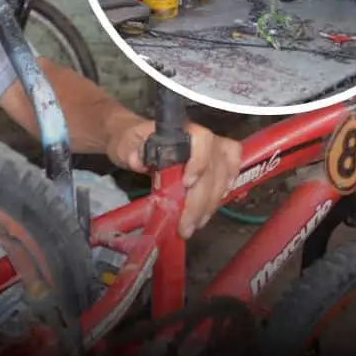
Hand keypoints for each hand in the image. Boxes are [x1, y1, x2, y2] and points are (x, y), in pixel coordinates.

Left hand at [104, 115, 242, 239]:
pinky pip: (232, 169)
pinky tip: (214, 205)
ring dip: (211, 204)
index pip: (202, 139)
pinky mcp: (216, 158)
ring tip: (195, 225)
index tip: (187, 184)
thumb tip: (137, 160)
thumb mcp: (124, 145)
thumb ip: (130, 151)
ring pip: (223, 176)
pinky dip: (226, 188)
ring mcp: (212, 147)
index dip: (200, 162)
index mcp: (179, 129)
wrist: (135, 140)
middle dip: (200, 201)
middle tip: (186, 226)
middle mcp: (202, 137)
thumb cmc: (130, 141)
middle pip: (213, 167)